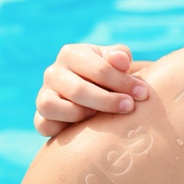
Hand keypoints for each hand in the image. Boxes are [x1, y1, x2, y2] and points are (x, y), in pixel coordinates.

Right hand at [34, 42, 148, 136]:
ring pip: (53, 106)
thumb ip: (120, 56)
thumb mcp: (115, 61)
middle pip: (78, 90)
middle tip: (129, 107)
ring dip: (81, 114)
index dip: (123, 82)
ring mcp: (43, 94)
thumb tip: (121, 60)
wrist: (91, 93)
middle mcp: (53, 72)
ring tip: (100, 118)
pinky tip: (82, 129)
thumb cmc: (107, 75)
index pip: (98, 68)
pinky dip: (62, 128)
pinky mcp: (40, 116)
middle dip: (108, 101)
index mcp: (72, 54)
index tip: (142, 93)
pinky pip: (43, 125)